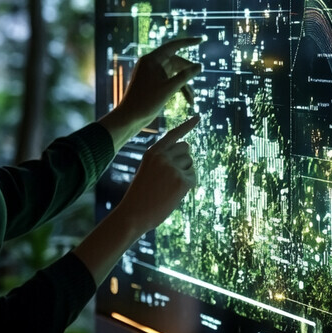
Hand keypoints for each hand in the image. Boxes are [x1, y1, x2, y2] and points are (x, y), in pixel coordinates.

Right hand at [72, 114, 200, 284]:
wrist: (133, 215)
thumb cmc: (140, 196)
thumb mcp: (147, 172)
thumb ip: (163, 161)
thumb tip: (186, 155)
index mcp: (152, 152)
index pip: (173, 135)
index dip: (187, 126)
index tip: (198, 117)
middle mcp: (163, 156)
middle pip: (186, 149)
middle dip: (184, 161)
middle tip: (171, 178)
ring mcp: (172, 168)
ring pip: (190, 164)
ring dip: (185, 174)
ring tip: (168, 188)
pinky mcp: (182, 180)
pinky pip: (193, 178)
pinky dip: (187, 186)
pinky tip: (174, 194)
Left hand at [100, 36, 202, 149]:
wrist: (129, 118)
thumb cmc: (146, 102)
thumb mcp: (169, 89)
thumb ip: (185, 76)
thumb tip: (199, 66)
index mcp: (152, 60)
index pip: (173, 46)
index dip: (188, 42)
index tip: (201, 39)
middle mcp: (151, 64)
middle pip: (176, 62)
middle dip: (188, 74)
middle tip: (196, 87)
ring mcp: (152, 74)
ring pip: (174, 74)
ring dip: (185, 85)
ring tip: (192, 100)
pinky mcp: (153, 83)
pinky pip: (170, 81)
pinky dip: (178, 89)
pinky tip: (188, 101)